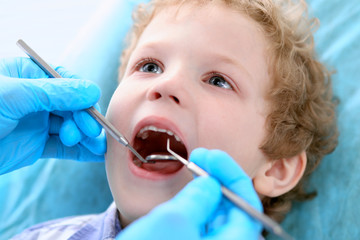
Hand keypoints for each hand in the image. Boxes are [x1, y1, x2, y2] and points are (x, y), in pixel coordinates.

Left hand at [0, 57, 105, 174]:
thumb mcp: (13, 95)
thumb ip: (54, 92)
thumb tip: (91, 90)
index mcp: (28, 76)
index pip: (64, 81)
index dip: (81, 95)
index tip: (91, 108)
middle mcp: (36, 98)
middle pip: (71, 106)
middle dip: (83, 119)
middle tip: (89, 132)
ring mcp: (37, 122)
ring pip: (71, 127)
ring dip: (86, 137)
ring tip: (97, 147)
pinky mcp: (36, 146)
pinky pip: (64, 148)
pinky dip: (80, 151)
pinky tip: (95, 155)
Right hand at [116, 148, 262, 239]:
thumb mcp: (172, 220)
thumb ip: (198, 198)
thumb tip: (211, 184)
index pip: (248, 208)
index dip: (233, 177)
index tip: (213, 157)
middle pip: (234, 211)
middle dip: (219, 180)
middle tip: (201, 157)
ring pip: (216, 217)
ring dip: (207, 190)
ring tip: (193, 169)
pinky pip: (201, 226)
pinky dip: (196, 205)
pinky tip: (186, 192)